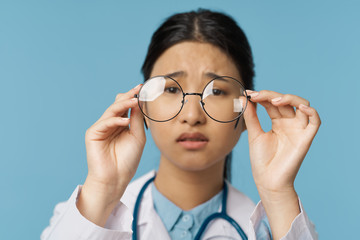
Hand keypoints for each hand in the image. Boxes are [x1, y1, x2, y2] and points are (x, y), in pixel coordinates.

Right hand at [77, 84, 145, 225]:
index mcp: (121, 125)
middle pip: (118, 105)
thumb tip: (139, 102)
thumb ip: (136, 120)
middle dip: (128, 97)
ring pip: (111, 111)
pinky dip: (116, 120)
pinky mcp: (93, 134)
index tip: (142, 89)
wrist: (116, 179)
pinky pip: (105, 122)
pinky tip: (126, 122)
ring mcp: (101, 128)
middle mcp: (110, 124)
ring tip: (135, 100)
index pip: (126, 107)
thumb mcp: (137, 137)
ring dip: (123, 104)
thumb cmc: (127, 160)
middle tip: (138, 89)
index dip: (133, 97)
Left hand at [243, 90, 320, 238]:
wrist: (267, 180)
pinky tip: (300, 107)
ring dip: (289, 98)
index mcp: (278, 122)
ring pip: (302, 105)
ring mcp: (298, 130)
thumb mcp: (254, 134)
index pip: (272, 102)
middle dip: (270, 95)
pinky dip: (311, 112)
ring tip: (273, 100)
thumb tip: (243, 98)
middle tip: (255, 96)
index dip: (262, 96)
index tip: (247, 94)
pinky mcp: (306, 139)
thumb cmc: (261, 160)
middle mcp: (290, 123)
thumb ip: (250, 116)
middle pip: (285, 101)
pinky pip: (315, 122)